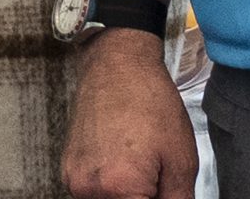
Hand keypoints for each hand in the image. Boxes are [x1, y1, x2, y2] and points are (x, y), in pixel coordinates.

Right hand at [57, 30, 193, 198]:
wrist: (118, 64)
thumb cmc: (149, 101)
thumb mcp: (181, 160)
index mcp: (120, 188)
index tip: (163, 190)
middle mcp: (89, 187)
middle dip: (144, 196)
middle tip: (157, 177)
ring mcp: (74, 178)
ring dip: (126, 194)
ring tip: (141, 166)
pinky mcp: (68, 168)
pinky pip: (93, 192)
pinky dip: (110, 186)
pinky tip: (124, 160)